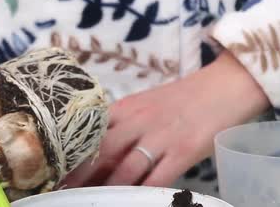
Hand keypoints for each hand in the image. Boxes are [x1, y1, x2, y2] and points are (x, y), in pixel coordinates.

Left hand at [62, 50, 269, 187]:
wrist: (227, 85)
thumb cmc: (188, 96)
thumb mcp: (150, 103)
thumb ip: (126, 122)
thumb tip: (103, 152)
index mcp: (127, 106)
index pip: (89, 134)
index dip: (70, 156)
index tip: (52, 174)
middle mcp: (139, 120)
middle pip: (100, 153)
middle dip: (78, 179)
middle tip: (61, 195)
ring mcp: (162, 136)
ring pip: (124, 170)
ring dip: (105, 191)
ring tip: (88, 203)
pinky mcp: (183, 151)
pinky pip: (157, 179)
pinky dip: (141, 194)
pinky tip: (130, 202)